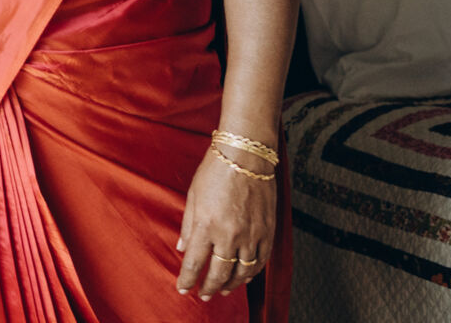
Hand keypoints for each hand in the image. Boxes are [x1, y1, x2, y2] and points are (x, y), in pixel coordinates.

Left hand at [176, 144, 276, 299]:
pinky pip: (260, 261)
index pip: (195, 263)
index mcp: (206, 225)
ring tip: (223, 290)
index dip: (187, 279)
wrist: (246, 155)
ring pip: (242, 272)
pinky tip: (244, 277)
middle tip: (203, 295)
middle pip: (219, 273)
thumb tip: (183, 248)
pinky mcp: (268, 232)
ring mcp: (251, 235)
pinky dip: (251, 273)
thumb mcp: (193, 196)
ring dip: (231, 284)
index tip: (183, 289)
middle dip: (209, 288)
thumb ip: (189, 226)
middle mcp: (230, 234)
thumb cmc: (215, 170)